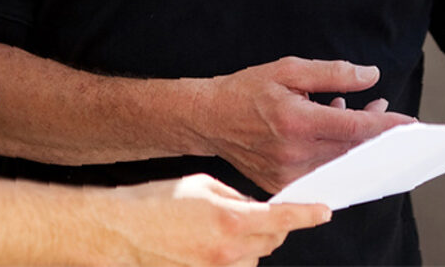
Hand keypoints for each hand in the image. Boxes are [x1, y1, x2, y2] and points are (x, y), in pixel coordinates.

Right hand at [104, 174, 329, 266]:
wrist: (121, 232)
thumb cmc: (155, 204)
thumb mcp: (202, 185)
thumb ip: (236, 197)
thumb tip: (255, 207)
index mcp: (230, 220)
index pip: (283, 220)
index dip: (307, 215)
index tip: (323, 211)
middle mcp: (228, 251)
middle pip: (273, 241)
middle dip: (273, 227)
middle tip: (256, 213)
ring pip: (255, 258)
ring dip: (252, 243)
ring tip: (224, 228)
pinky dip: (234, 256)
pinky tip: (213, 244)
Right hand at [200, 57, 414, 192]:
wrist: (209, 118)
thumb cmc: (247, 90)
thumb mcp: (288, 69)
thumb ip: (332, 73)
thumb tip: (370, 76)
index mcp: (297, 121)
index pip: (355, 127)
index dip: (386, 125)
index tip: (410, 123)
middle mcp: (294, 153)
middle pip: (352, 149)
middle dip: (376, 132)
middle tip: (387, 111)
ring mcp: (288, 173)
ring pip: (339, 163)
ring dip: (357, 142)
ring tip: (361, 115)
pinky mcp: (282, 183)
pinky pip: (322, 172)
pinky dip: (335, 153)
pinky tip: (334, 131)